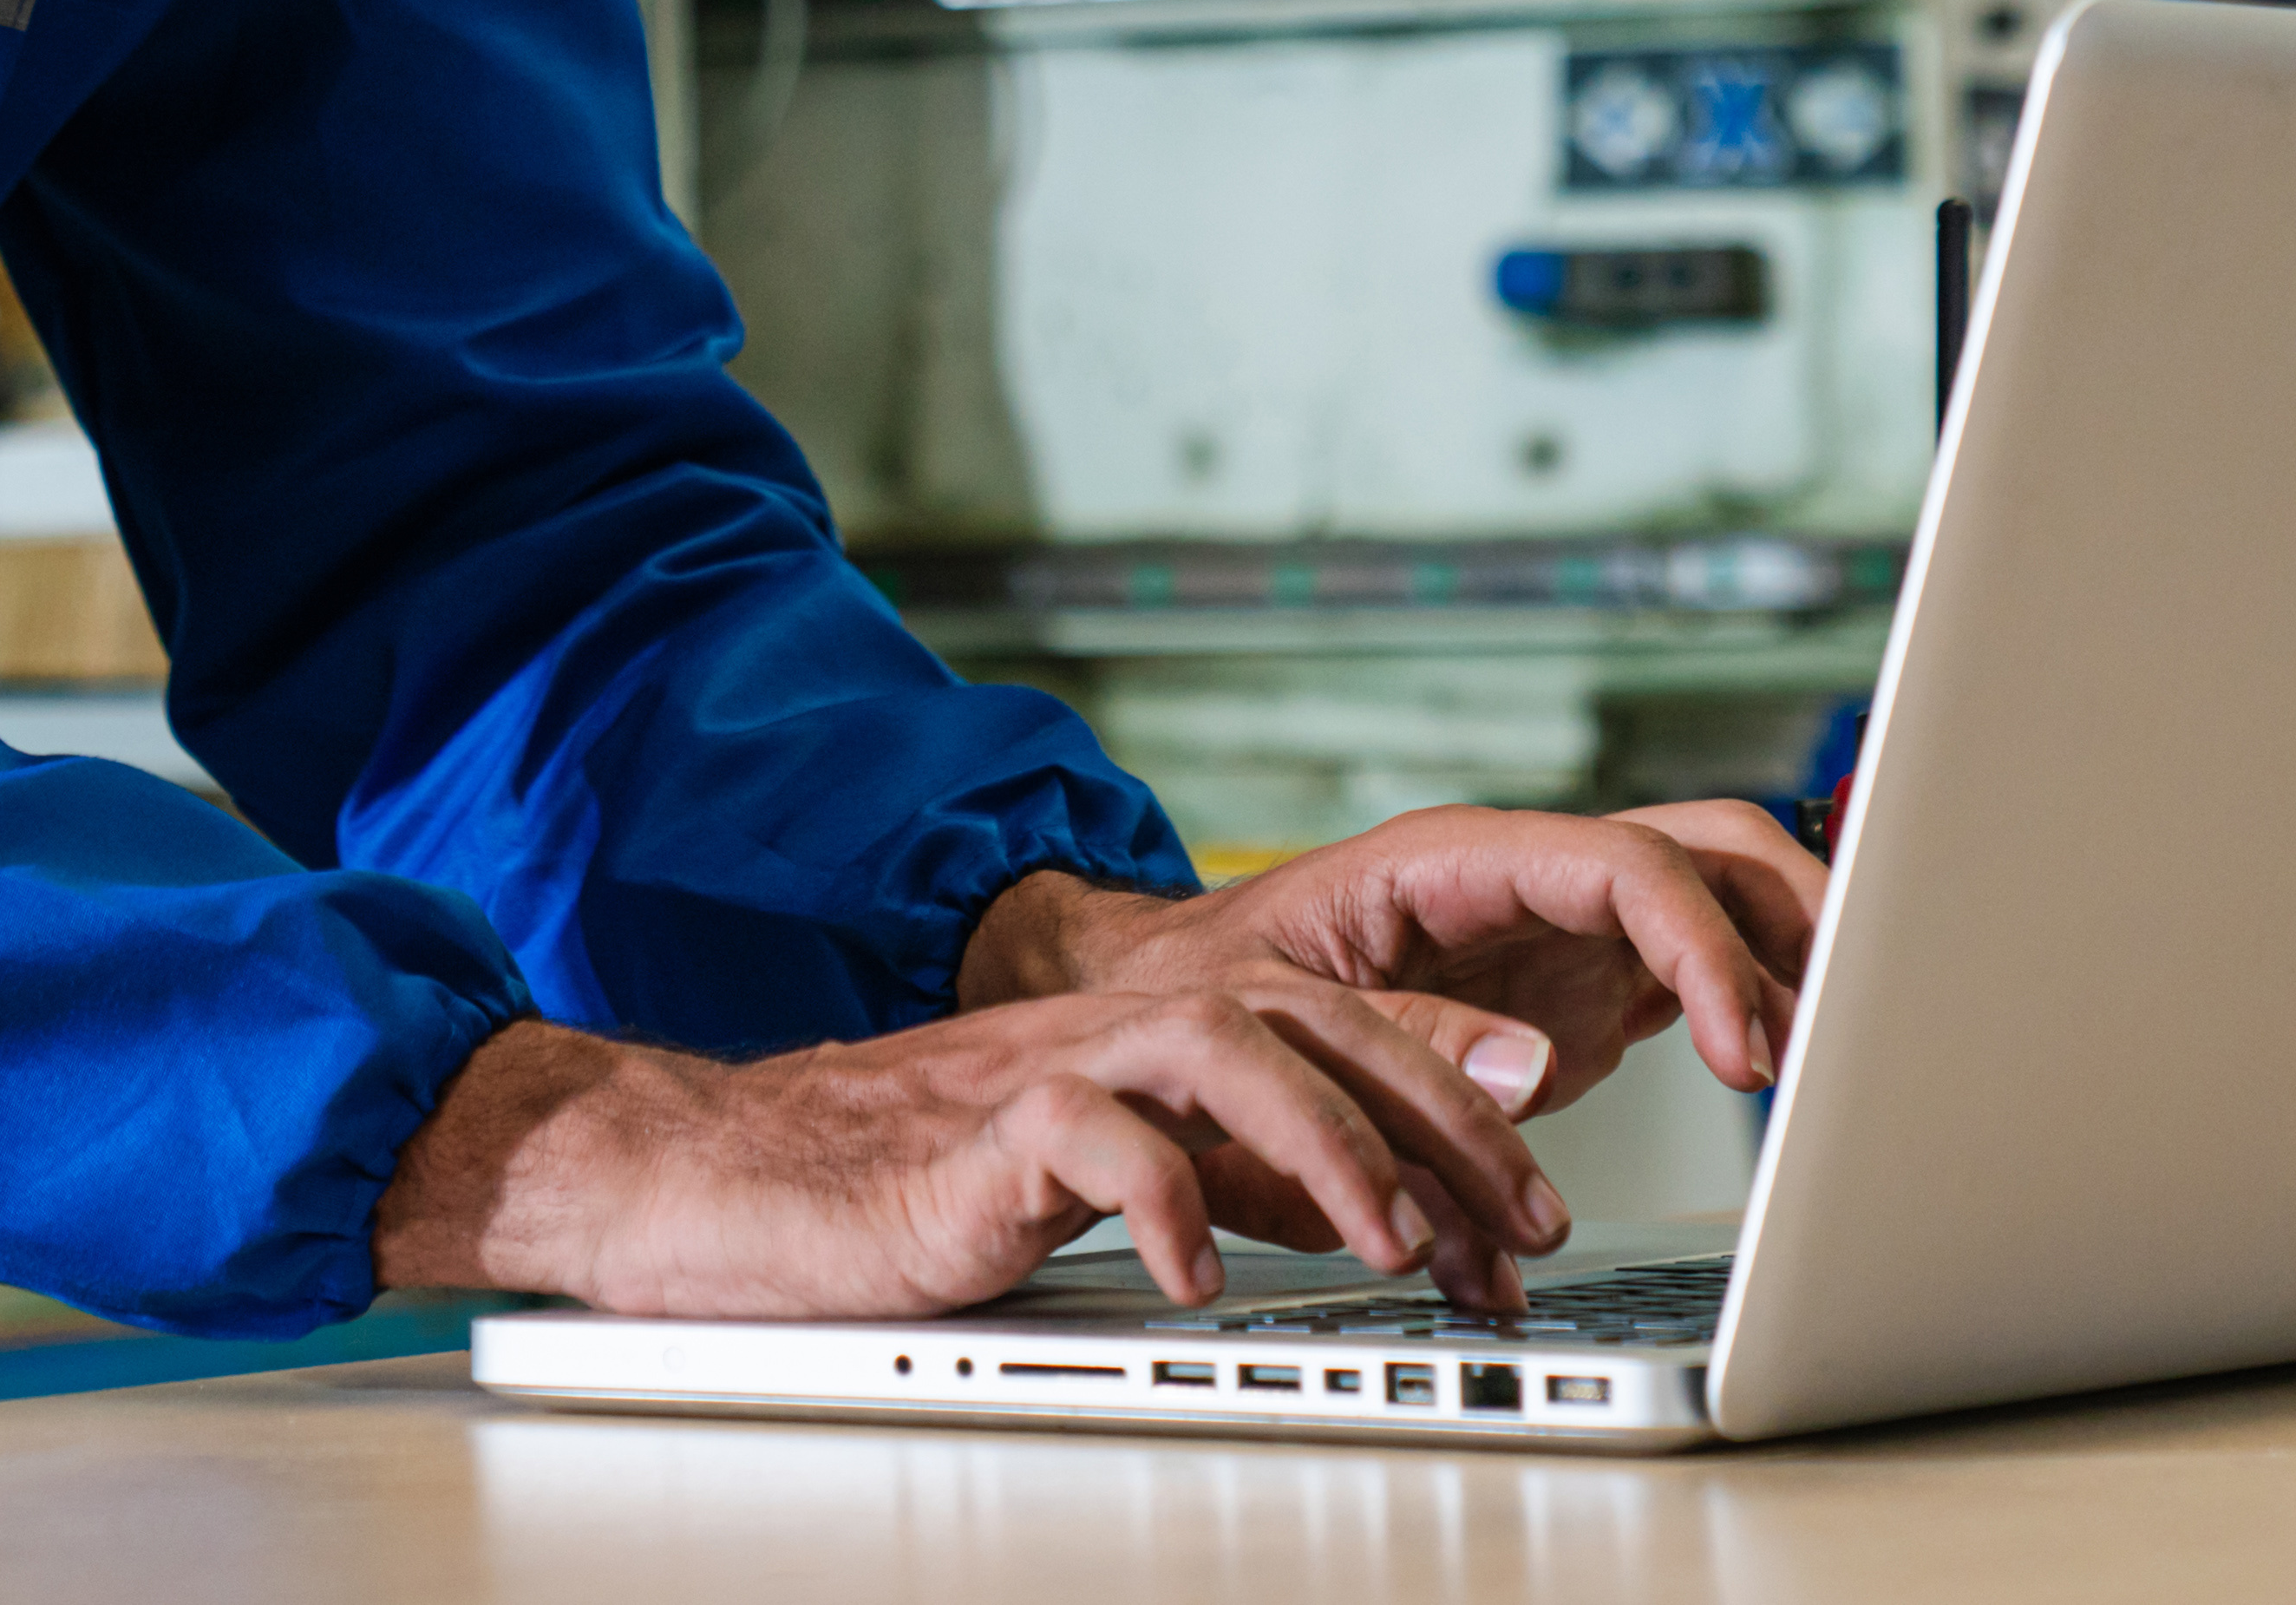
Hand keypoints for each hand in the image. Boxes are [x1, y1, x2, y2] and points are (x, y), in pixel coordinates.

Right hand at [371, 988, 1579, 1322]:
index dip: (1460, 1096)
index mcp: (1166, 1025)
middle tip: (1518, 1224)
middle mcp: (1124, 1024)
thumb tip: (1399, 1204)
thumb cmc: (937, 1176)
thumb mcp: (1127, 1168)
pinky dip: (1160, 1204)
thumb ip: (1249, 1166)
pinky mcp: (979, 1131)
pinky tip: (1202, 1273)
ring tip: (1387, 1243)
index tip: (1543, 1192)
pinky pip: (1088, 1143)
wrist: (752, 1172)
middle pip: (1315, 1023)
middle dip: (1436, 1118)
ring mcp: (1054, 1069)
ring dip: (1324, 1146)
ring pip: (1222, 1052)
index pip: (1347, 1028)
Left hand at [971, 801, 1828, 1133]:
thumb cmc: (1202, 990)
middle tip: (1858, 1029)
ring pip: (1721, 906)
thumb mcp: (1269, 1012)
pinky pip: (1693, 987)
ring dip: (1794, 969)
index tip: (1748, 1049)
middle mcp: (1530, 880)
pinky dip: (1754, 1026)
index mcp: (1457, 860)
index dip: (1704, 945)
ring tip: (1847, 1066)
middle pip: (1708, 852)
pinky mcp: (1582, 994)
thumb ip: (1395, 1034)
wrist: (1168, 1003)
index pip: (1624, 864)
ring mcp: (1566, 934)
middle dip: (1801, 919)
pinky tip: (1791, 1091)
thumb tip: (1526, 1068)